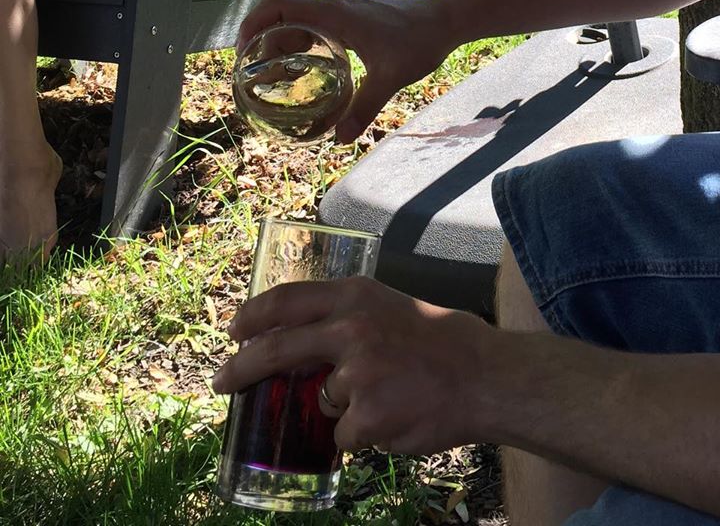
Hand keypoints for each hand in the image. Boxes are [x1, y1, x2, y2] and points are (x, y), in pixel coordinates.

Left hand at [211, 276, 492, 454]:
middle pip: (275, 350)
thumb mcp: (389, 308)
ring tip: (390, 395)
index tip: (234, 330)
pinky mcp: (365, 417)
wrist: (485, 376)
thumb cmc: (440, 342)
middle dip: (240, 370)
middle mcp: (350, 328)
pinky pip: (344, 435)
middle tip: (221, 382)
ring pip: (322, 402)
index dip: (253, 316)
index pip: (286, 300)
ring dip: (343, 407)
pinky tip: (397, 416)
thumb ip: (346, 319)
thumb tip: (297, 347)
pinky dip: (363, 433)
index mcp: (355, 296)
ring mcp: (356, 375)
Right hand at [237, 0, 457, 143]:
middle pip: (282, 17)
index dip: (252, 25)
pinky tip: (307, 68)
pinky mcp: (353, 16)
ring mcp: (343, 9)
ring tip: (273, 75)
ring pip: (299, 21)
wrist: (446, 18)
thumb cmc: (418, 40)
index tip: (241, 52)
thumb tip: (342, 139)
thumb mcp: (390, 78)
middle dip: (262, 42)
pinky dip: (303, 41)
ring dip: (282, 42)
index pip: (278, 7)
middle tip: (253, 75)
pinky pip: (316, 25)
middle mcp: (333, 6)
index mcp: (333, 14)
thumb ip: (364, 108)